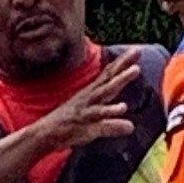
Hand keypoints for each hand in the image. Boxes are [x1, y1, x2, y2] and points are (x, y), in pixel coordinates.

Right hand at [31, 50, 145, 154]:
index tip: (136, 49)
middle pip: (109, 77)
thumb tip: (130, 127)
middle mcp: (91, 97)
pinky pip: (100, 116)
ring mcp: (88, 108)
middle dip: (124, 64)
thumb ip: (112, 122)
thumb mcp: (94, 122)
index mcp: (93, 93)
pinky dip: (111, 111)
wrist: (46, 133)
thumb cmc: (71, 125)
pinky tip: (123, 107)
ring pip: (106, 91)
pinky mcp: (85, 122)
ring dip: (120, 80)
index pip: (109, 74)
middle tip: (137, 50)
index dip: (123, 62)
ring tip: (136, 70)